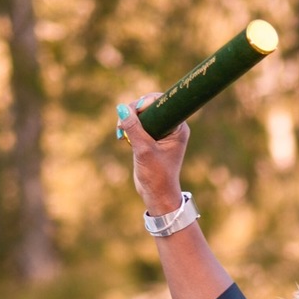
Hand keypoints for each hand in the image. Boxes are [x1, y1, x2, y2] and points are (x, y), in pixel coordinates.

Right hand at [117, 93, 189, 216]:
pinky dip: (129, 127)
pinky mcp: (151, 138)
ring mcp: (161, 132)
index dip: (146, 102)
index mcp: (178, 127)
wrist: (156, 196)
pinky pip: (138, 124)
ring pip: (142, 114)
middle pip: (150, 106)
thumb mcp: (144, 150)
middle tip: (122, 122)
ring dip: (129, 119)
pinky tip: (122, 135)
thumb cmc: (156, 176)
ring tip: (120, 131)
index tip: (135, 111)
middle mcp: (171, 127)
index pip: (162, 102)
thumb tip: (121, 107)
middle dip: (134, 111)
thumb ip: (133, 128)